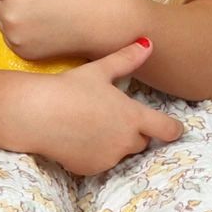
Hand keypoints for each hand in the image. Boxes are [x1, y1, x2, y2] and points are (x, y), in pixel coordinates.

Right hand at [21, 39, 183, 176]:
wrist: (36, 114)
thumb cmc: (69, 88)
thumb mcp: (99, 71)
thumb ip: (127, 59)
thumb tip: (148, 42)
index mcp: (133, 116)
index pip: (167, 129)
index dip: (173, 128)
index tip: (175, 128)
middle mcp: (125, 141)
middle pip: (142, 142)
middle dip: (135, 133)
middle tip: (115, 118)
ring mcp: (108, 158)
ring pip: (120, 153)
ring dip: (114, 144)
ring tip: (91, 125)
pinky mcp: (90, 169)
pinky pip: (100, 162)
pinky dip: (94, 154)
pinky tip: (78, 138)